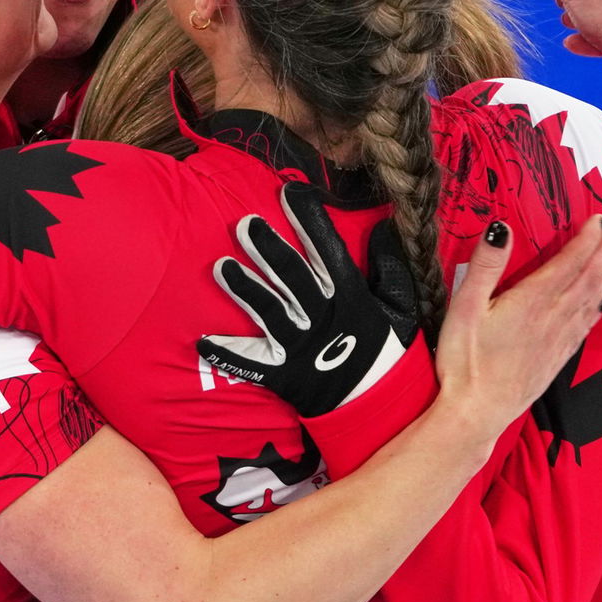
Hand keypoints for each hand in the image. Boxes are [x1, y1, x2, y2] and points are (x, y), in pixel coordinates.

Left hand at [197, 184, 421, 417]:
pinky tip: (202, 341)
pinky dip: (227, 353)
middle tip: (246, 224)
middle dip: (269, 250)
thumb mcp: (400, 307)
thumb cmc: (385, 350)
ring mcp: (300, 347)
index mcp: (351, 297)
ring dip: (244, 289)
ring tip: (220, 266)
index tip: (290, 193)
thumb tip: (386, 224)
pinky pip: (252, 363)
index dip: (310, 221)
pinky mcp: (283, 374)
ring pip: (269, 312)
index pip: (328, 252)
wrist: (377, 409)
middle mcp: (322, 318)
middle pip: (292, 278)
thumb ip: (390, 266)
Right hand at [432, 217, 601, 440]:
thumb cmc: (464, 360)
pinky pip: (587, 325)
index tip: (598, 217)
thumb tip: (502, 227)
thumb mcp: (464, 308)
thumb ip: (485, 266)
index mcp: (532, 301)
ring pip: (593, 300)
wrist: (477, 413)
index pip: (569, 262)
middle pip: (589, 277)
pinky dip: (599, 307)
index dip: (587, 238)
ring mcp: (559, 340)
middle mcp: (553, 317)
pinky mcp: (558, 358)